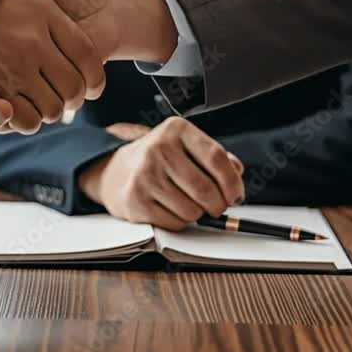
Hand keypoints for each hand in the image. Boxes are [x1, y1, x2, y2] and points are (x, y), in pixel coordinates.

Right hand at [77, 117, 244, 230]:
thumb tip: (236, 174)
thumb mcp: (185, 146)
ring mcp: (145, 174)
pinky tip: (172, 210)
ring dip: (197, 214)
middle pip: (206, 189)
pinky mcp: (136, 200)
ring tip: (188, 204)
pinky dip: (180, 222)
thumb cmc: (157, 160)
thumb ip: (214, 157)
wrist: (114, 171)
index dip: (232, 182)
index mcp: (176, 129)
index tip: (236, 195)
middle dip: (218, 205)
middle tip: (216, 207)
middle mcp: (159, 148)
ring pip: (192, 210)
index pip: (216, 158)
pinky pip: (174, 222)